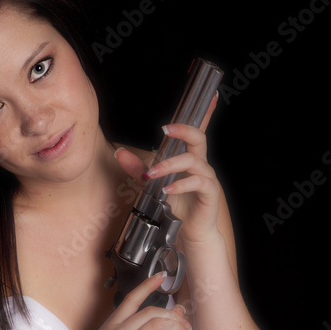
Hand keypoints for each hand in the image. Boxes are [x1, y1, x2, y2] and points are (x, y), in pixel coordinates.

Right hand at [102, 272, 193, 329]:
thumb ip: (150, 327)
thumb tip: (177, 310)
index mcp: (113, 328)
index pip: (131, 299)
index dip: (147, 286)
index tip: (161, 277)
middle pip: (150, 312)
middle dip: (173, 315)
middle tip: (185, 324)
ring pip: (158, 325)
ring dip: (178, 327)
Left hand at [115, 93, 223, 245]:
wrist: (189, 233)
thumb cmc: (175, 207)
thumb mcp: (152, 185)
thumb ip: (138, 169)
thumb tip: (120, 153)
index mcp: (190, 158)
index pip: (198, 131)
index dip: (206, 113)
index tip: (210, 95)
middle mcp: (200, 164)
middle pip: (198, 138)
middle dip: (182, 131)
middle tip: (164, 130)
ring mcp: (206, 177)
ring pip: (193, 161)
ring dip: (170, 165)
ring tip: (153, 175)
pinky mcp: (209, 192)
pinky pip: (198, 182)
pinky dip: (180, 185)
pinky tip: (167, 190)